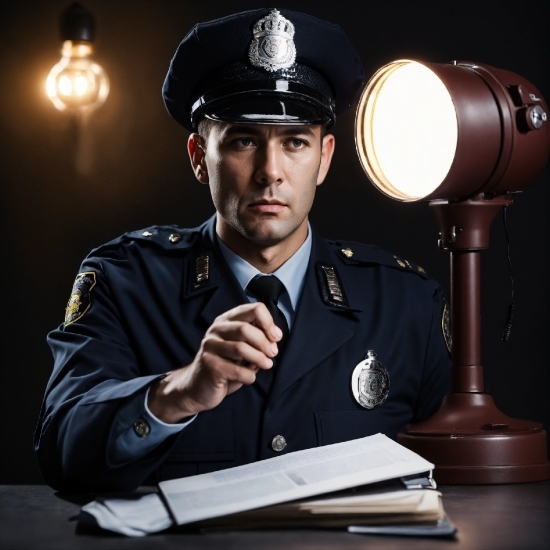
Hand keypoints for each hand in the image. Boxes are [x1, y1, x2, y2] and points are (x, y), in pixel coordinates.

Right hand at [147, 302, 281, 422]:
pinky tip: (249, 378)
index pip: (253, 309)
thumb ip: (256, 339)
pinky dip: (250, 376)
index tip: (276, 338)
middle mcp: (216, 329)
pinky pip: (237, 370)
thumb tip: (275, 337)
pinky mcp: (209, 365)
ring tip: (266, 365)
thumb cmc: (225, 365)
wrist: (198, 388)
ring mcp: (210, 346)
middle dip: (264, 343)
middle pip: (246, 328)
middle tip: (272, 354)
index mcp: (227, 320)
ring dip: (259, 359)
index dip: (269, 323)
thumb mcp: (241, 348)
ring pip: (241, 348)